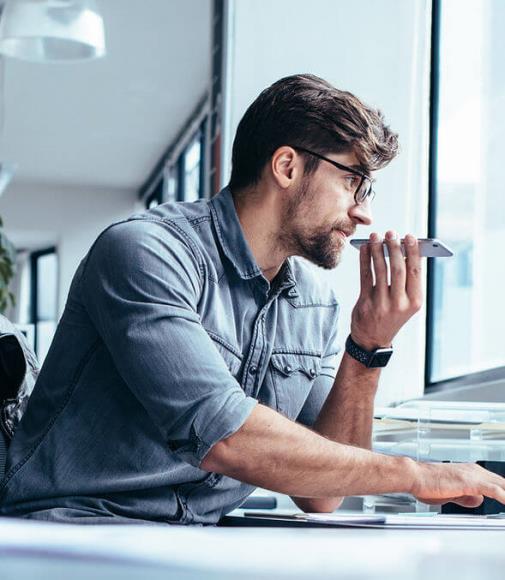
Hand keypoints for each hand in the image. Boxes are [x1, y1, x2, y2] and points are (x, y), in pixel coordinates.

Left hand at [350, 231, 422, 349]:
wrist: (372, 339)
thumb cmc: (391, 314)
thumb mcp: (406, 302)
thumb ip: (407, 280)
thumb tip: (404, 250)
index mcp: (414, 302)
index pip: (415, 271)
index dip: (412, 252)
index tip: (410, 236)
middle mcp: (399, 303)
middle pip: (398, 268)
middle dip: (394, 247)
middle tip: (391, 232)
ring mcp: (381, 304)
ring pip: (380, 270)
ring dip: (377, 250)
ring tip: (376, 236)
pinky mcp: (365, 303)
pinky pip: (365, 275)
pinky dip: (365, 259)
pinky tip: (365, 248)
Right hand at [410, 460, 504, 507]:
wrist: (414, 475)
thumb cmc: (426, 483)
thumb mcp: (450, 493)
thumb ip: (466, 496)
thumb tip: (478, 499)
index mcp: (470, 472)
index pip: (497, 483)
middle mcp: (474, 470)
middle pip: (503, 483)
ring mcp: (473, 475)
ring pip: (503, 485)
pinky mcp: (470, 482)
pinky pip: (495, 491)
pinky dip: (504, 496)